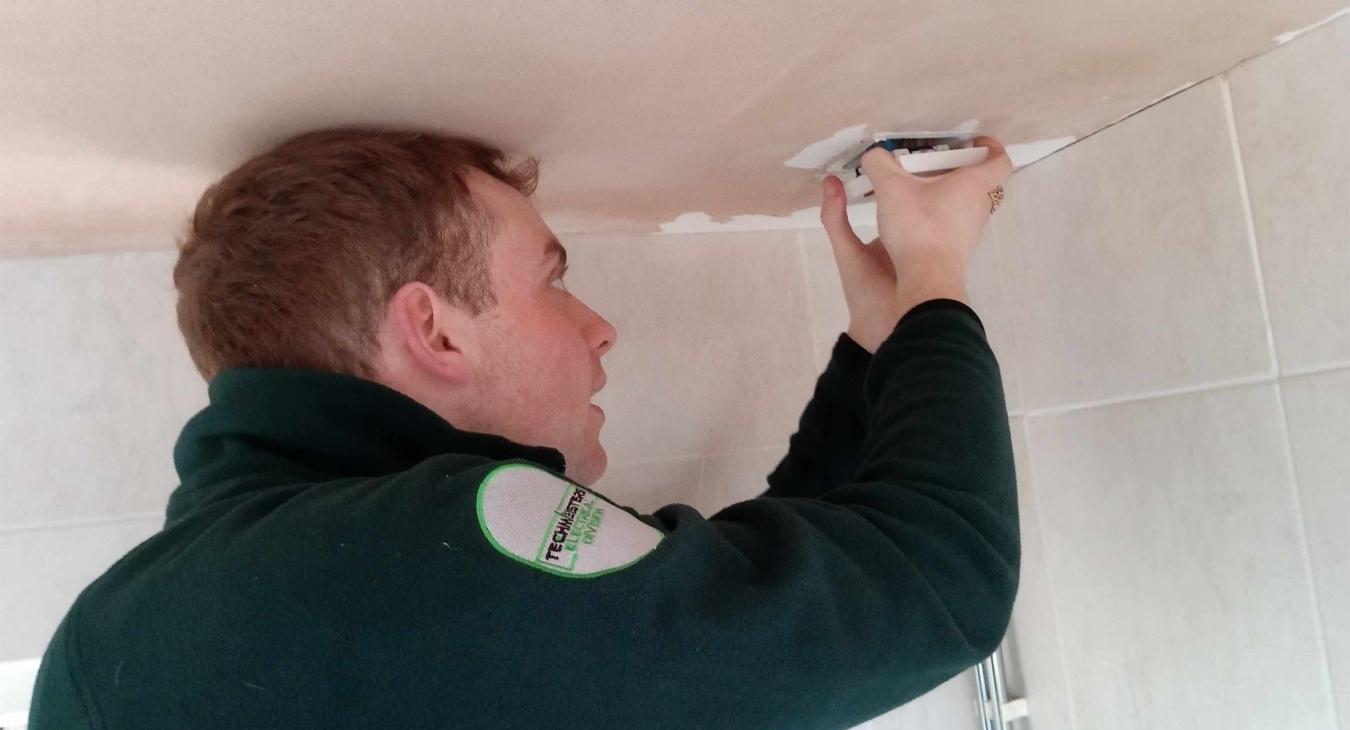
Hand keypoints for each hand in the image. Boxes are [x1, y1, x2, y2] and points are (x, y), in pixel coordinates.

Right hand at [822, 136, 1013, 352]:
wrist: (927, 279)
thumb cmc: (918, 227)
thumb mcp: (890, 188)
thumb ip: (878, 164)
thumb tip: (873, 155)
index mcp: (974, 184)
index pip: (1000, 160)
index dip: (991, 147)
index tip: (972, 143)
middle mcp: (979, 207)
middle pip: (979, 181)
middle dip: (956, 170)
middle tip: (930, 166)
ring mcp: (970, 231)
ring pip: (965, 204)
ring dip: (945, 194)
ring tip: (914, 192)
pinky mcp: (958, 250)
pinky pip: (953, 224)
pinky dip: (938, 216)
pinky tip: (912, 218)